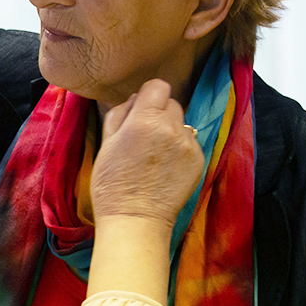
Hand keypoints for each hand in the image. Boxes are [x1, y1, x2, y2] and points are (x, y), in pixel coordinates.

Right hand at [90, 79, 203, 227]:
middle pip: (172, 103)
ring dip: (171, 130)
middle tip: (144, 135)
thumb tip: (135, 99)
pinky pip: (190, 143)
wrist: (135, 219)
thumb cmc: (112, 184)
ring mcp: (188, 145)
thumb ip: (120, 113)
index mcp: (145, 120)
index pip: (158, 86)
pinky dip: (180, 149)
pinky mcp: (199, 161)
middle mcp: (171, 128)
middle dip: (159, 113)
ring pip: (182, 123)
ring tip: (156, 154)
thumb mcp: (106, 143)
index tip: (140, 110)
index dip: (148, 96)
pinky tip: (166, 167)